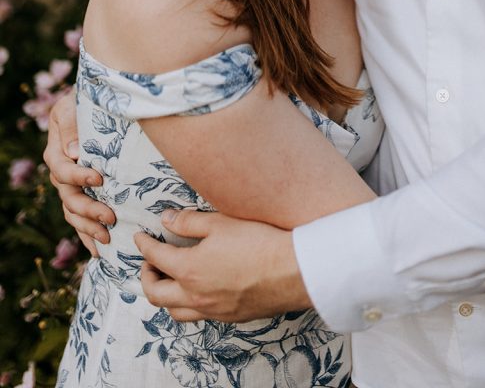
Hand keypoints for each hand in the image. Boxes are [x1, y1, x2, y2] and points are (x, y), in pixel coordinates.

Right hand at [43, 88, 114, 254]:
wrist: (96, 105)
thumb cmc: (86, 102)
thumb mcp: (74, 105)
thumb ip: (72, 126)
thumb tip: (76, 151)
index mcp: (56, 152)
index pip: (62, 170)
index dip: (78, 176)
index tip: (99, 178)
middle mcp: (61, 173)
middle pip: (69, 198)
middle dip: (89, 210)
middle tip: (110, 216)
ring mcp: (71, 187)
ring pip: (73, 213)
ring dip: (89, 228)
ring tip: (108, 238)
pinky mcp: (83, 194)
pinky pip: (80, 220)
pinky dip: (88, 236)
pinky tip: (101, 251)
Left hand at [135, 210, 311, 321]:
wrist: (292, 271)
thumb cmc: (257, 242)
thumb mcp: (220, 223)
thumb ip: (188, 222)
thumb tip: (165, 220)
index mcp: (188, 270)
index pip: (155, 258)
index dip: (144, 245)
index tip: (140, 237)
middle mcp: (195, 295)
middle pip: (155, 293)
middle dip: (146, 276)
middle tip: (150, 262)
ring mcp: (211, 310)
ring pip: (173, 311)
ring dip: (164, 296)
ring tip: (169, 280)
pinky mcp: (228, 317)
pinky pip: (196, 317)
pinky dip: (186, 305)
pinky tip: (196, 291)